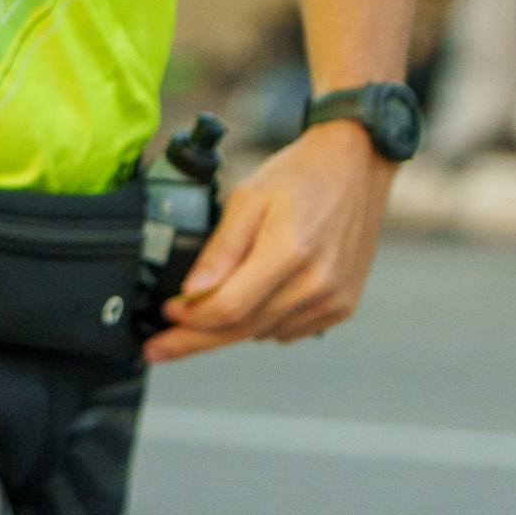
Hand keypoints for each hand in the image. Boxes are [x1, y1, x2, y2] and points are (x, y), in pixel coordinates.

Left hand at [145, 121, 391, 362]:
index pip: (229, 308)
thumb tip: (190, 293)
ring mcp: (333, 299)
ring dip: (232, 325)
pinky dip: (264, 321)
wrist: (354, 166)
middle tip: (160, 348)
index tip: (166, 313)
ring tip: (212, 304)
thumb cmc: (299, 175)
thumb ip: (221, 249)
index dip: (191, 318)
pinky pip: (288, 330)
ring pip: (263, 333)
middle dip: (197, 339)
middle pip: (242, 329)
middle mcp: (316, 284)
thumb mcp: (249, 197)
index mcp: (289, 251)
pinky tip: (257, 296)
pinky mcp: (343, 307)